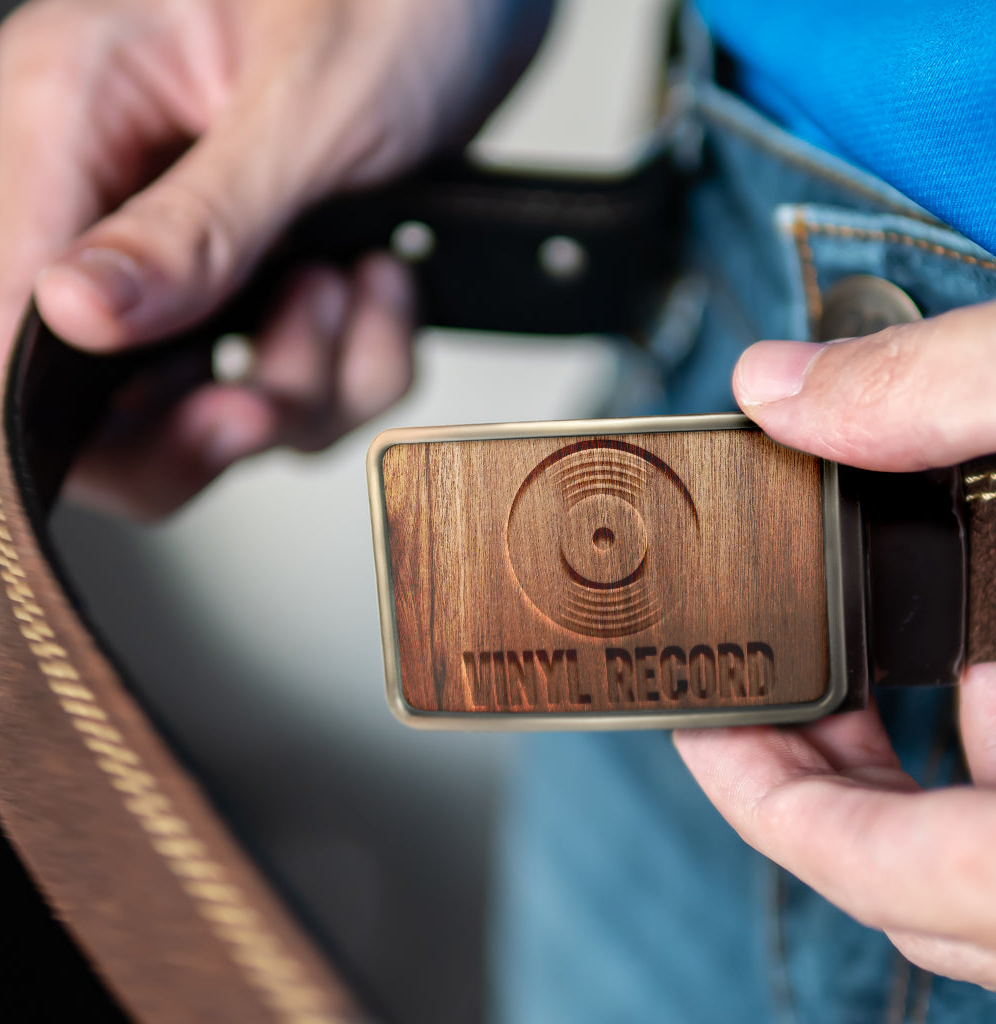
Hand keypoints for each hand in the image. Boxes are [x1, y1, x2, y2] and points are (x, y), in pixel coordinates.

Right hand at [0, 0, 549, 515]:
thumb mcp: (307, 104)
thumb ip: (196, 225)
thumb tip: (72, 316)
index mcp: (81, 115)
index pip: (3, 302)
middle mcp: (125, 194)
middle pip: (111, 397)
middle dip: (213, 419)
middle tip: (271, 401)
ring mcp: (204, 251)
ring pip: (229, 403)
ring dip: (315, 376)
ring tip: (355, 283)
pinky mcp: (273, 284)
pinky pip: (313, 384)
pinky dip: (366, 361)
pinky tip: (385, 284)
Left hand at [675, 302, 995, 988]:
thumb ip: (944, 391)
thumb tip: (782, 384)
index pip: (907, 876)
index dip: (779, 810)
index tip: (695, 728)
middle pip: (925, 879)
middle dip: (821, 779)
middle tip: (746, 690)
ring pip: (978, 858)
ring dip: (895, 769)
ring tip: (834, 671)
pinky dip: (973, 749)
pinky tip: (956, 661)